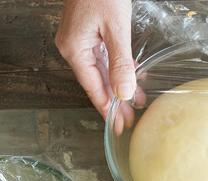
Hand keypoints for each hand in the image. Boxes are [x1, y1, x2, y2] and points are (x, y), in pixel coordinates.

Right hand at [55, 0, 136, 118]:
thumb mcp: (116, 28)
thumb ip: (120, 62)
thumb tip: (124, 93)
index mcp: (74, 49)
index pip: (92, 86)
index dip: (107, 107)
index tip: (118, 125)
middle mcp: (73, 47)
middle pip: (96, 81)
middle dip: (115, 100)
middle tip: (129, 120)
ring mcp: (79, 39)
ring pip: (101, 69)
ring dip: (118, 85)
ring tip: (135, 102)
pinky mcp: (88, 31)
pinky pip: (102, 55)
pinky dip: (116, 67)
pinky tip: (130, 77)